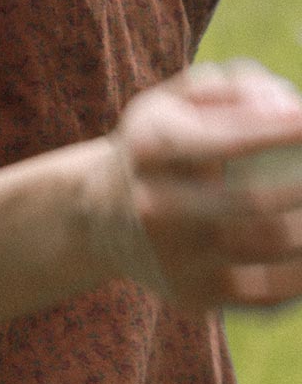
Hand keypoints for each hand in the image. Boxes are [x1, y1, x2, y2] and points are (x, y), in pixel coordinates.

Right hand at [99, 59, 301, 316]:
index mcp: (149, 148)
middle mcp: (154, 206)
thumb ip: (236, 87)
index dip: (278, 132)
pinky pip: (269, 294)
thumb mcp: (177, 100)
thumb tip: (290, 110)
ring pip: (271, 248)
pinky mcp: (191, 296)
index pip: (224, 140)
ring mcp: (172, 257)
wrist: (100, 215)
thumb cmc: (162, 145)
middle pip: (252, 203)